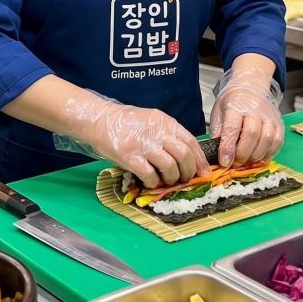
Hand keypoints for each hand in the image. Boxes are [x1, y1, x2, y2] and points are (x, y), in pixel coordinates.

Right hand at [55, 96, 208, 188]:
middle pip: (183, 154)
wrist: (99, 120)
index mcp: (165, 122)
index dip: (199, 159)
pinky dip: (154, 182)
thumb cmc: (125, 121)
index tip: (203, 171)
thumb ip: (167, 133)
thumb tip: (186, 154)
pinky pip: (149, 174)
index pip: (190, 141)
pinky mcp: (130, 156)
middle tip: (185, 178)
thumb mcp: (151, 120)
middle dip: (188, 171)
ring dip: (172, 178)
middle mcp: (157, 132)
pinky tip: (151, 181)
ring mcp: (143, 144)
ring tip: (167, 180)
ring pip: (169, 166)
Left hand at [210, 66, 283, 166]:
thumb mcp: (218, 111)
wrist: (251, 86)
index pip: (232, 127)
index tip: (224, 162)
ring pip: (267, 139)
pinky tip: (260, 157)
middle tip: (235, 164)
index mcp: (235, 105)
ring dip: (256, 155)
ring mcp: (269, 116)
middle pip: (252, 134)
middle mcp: (254, 109)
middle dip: (242, 154)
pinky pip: (277, 141)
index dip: (228, 147)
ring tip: (247, 161)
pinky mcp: (278, 123)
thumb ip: (218, 131)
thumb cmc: (233, 101)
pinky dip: (269, 153)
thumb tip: (216, 153)